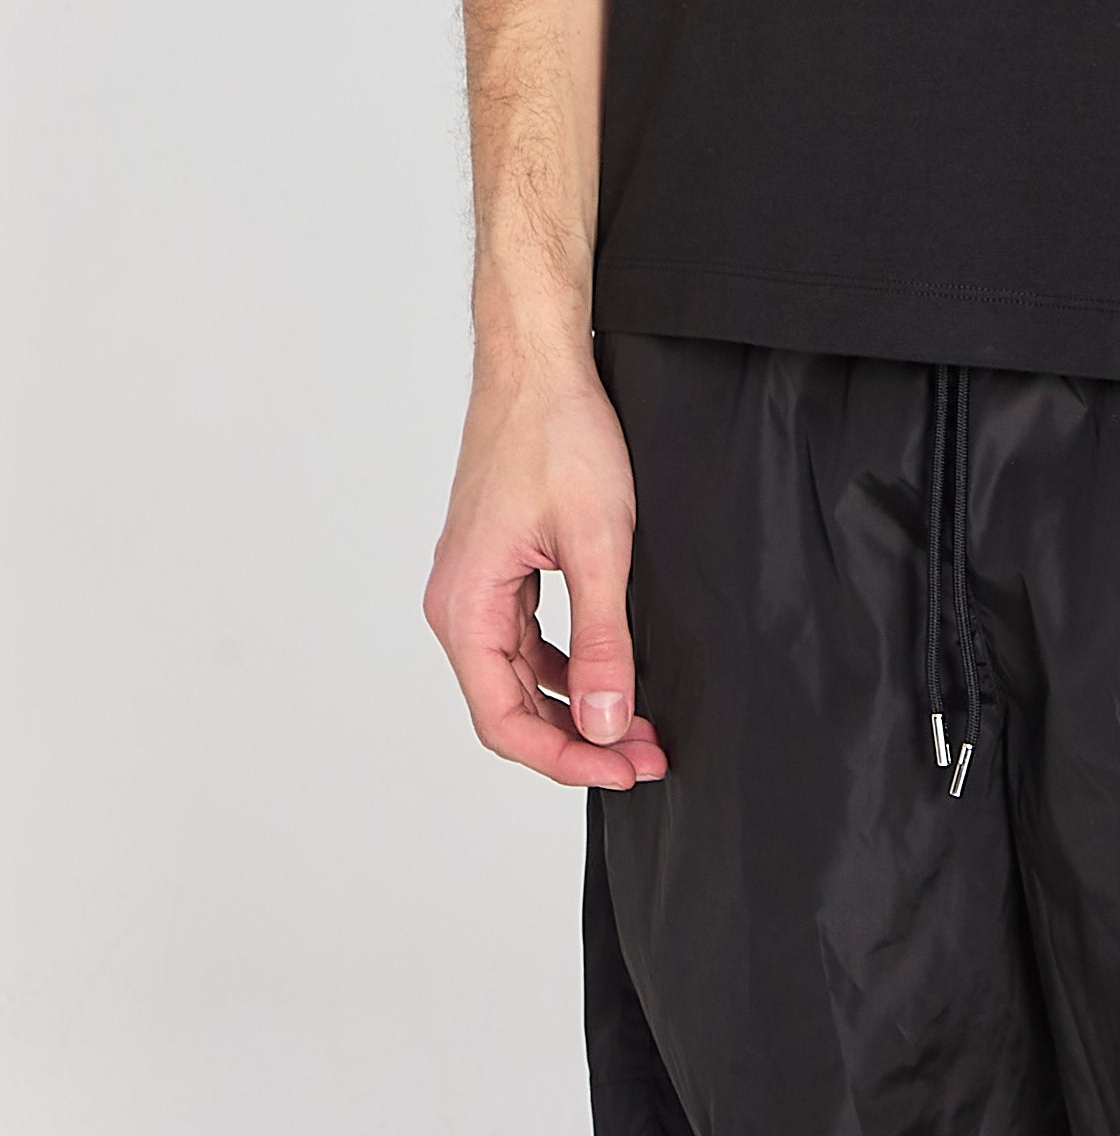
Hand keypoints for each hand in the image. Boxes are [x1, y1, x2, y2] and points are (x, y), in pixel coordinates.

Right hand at [422, 350, 667, 790]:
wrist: (538, 364)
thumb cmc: (558, 435)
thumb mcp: (599, 544)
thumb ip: (603, 640)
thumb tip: (608, 724)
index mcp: (465, 607)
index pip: (504, 721)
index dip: (567, 760)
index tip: (625, 771)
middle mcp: (458, 604)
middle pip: (509, 708)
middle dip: (580, 740)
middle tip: (646, 757)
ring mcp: (475, 585)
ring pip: (519, 677)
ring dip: (576, 706)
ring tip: (639, 726)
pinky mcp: (497, 566)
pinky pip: (525, 639)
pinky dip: (566, 666)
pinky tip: (610, 672)